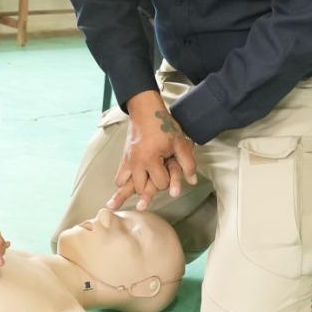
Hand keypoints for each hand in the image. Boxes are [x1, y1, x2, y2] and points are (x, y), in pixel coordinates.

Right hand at [108, 90, 198, 211]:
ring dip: (131, 190)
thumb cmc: (164, 126)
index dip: (169, 181)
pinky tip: (122, 189)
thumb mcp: (180, 143)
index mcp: (150, 159)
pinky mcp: (124, 158)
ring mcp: (128, 160)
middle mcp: (136, 162)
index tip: (171, 172)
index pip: (159, 183)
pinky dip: (122, 183)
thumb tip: (193, 181)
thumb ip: (188, 163)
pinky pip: (119, 176)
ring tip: (124, 200)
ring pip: (125, 185)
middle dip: (149, 189)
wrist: (146, 111)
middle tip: (155, 186)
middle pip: (141, 188)